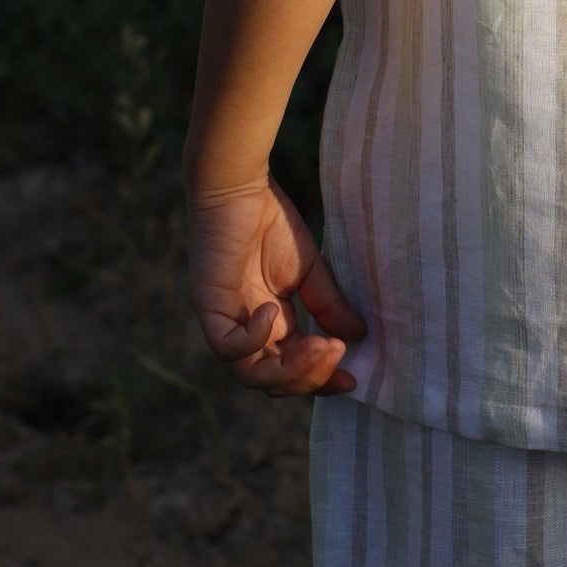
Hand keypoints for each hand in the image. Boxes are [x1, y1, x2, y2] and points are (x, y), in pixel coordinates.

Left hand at [187, 176, 366, 394]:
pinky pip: (227, 347)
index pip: (292, 369)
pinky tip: (274, 311)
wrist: (239, 186)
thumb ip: (328, 305)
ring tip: (320, 345)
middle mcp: (247, 330)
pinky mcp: (208, 306)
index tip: (353, 379)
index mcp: (271, 324)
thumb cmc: (272, 221)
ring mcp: (225, 321)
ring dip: (290, 369)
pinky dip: (254, 340)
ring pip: (251, 374)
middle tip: (337, 352)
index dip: (320, 380)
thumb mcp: (310, 270)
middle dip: (309, 377)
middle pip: (273, 381)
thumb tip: (358, 337)